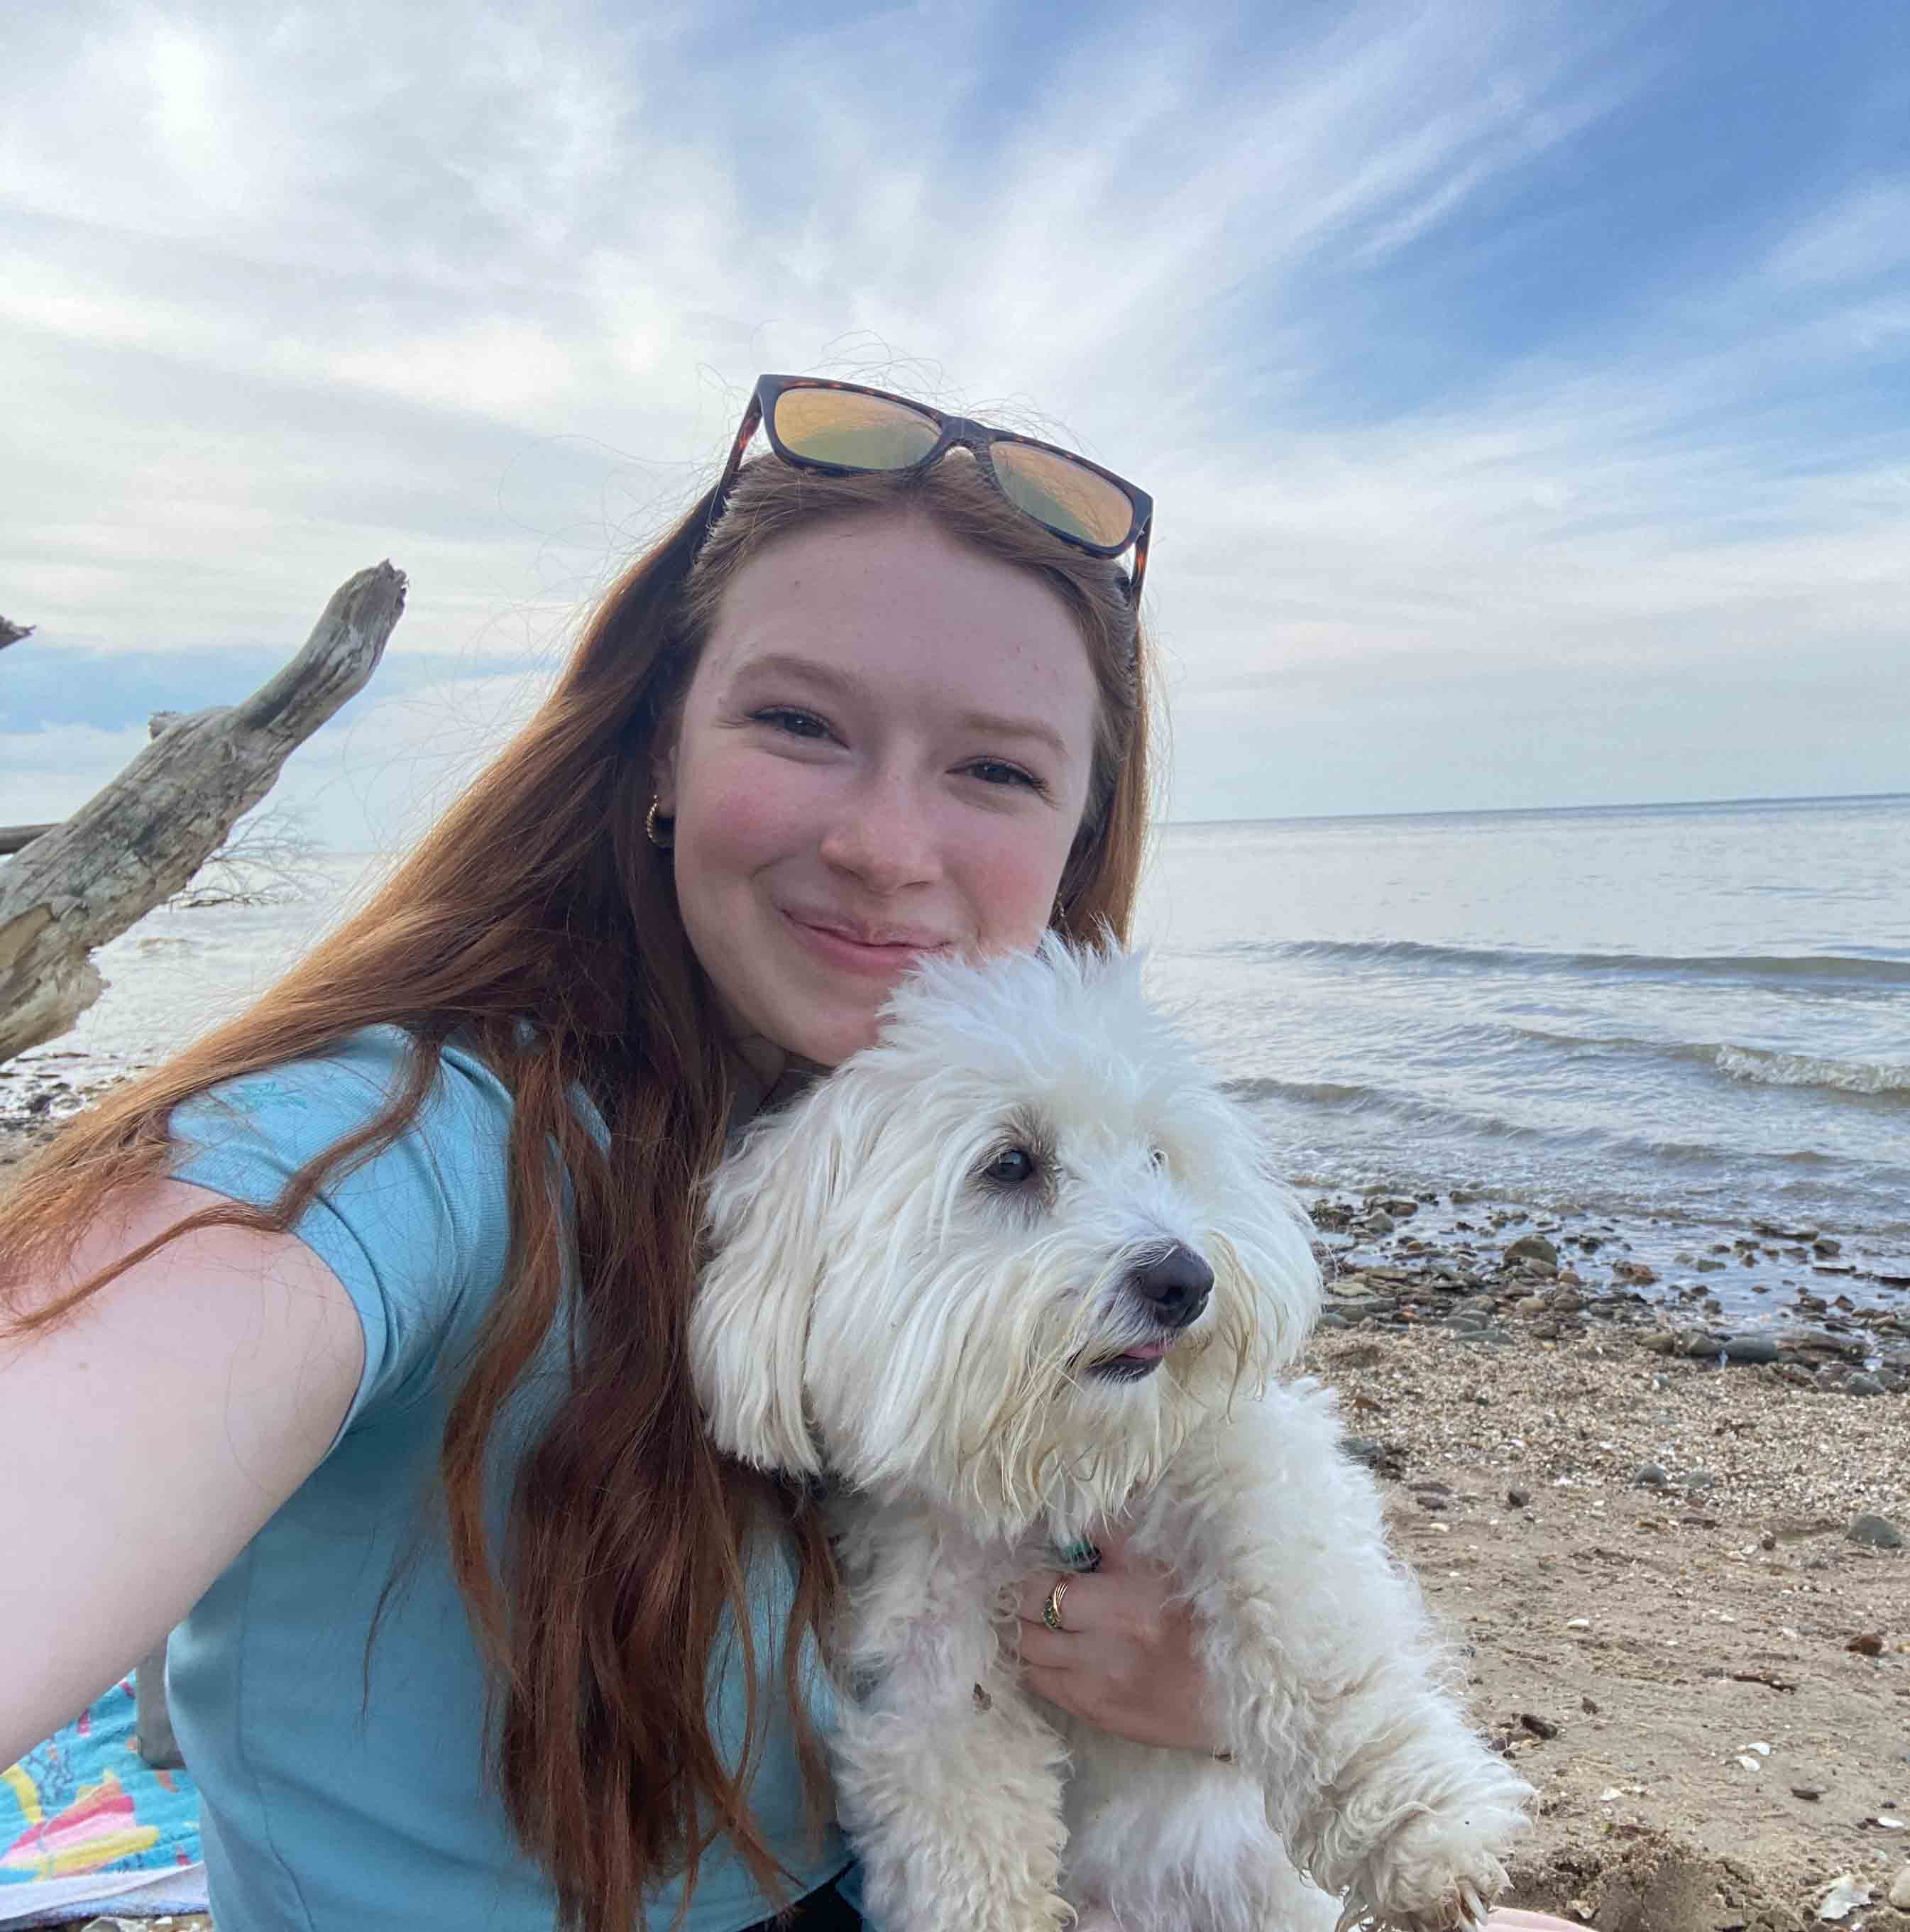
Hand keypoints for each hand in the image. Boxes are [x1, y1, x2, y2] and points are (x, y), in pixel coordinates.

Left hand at [1013, 1523, 1222, 1754]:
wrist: (1242, 1690)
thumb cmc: (1202, 1612)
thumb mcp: (1161, 1560)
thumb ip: (1111, 1534)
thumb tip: (1067, 1512)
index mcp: (1118, 1599)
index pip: (1041, 1584)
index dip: (1026, 1569)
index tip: (1025, 1559)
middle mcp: (1100, 1643)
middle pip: (1026, 1619)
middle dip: (1019, 1602)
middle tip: (1024, 1588)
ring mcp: (1095, 1683)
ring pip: (1028, 1655)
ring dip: (1026, 1634)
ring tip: (1035, 1619)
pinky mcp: (1098, 1714)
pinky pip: (1044, 1686)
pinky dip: (1038, 1665)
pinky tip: (1050, 1651)